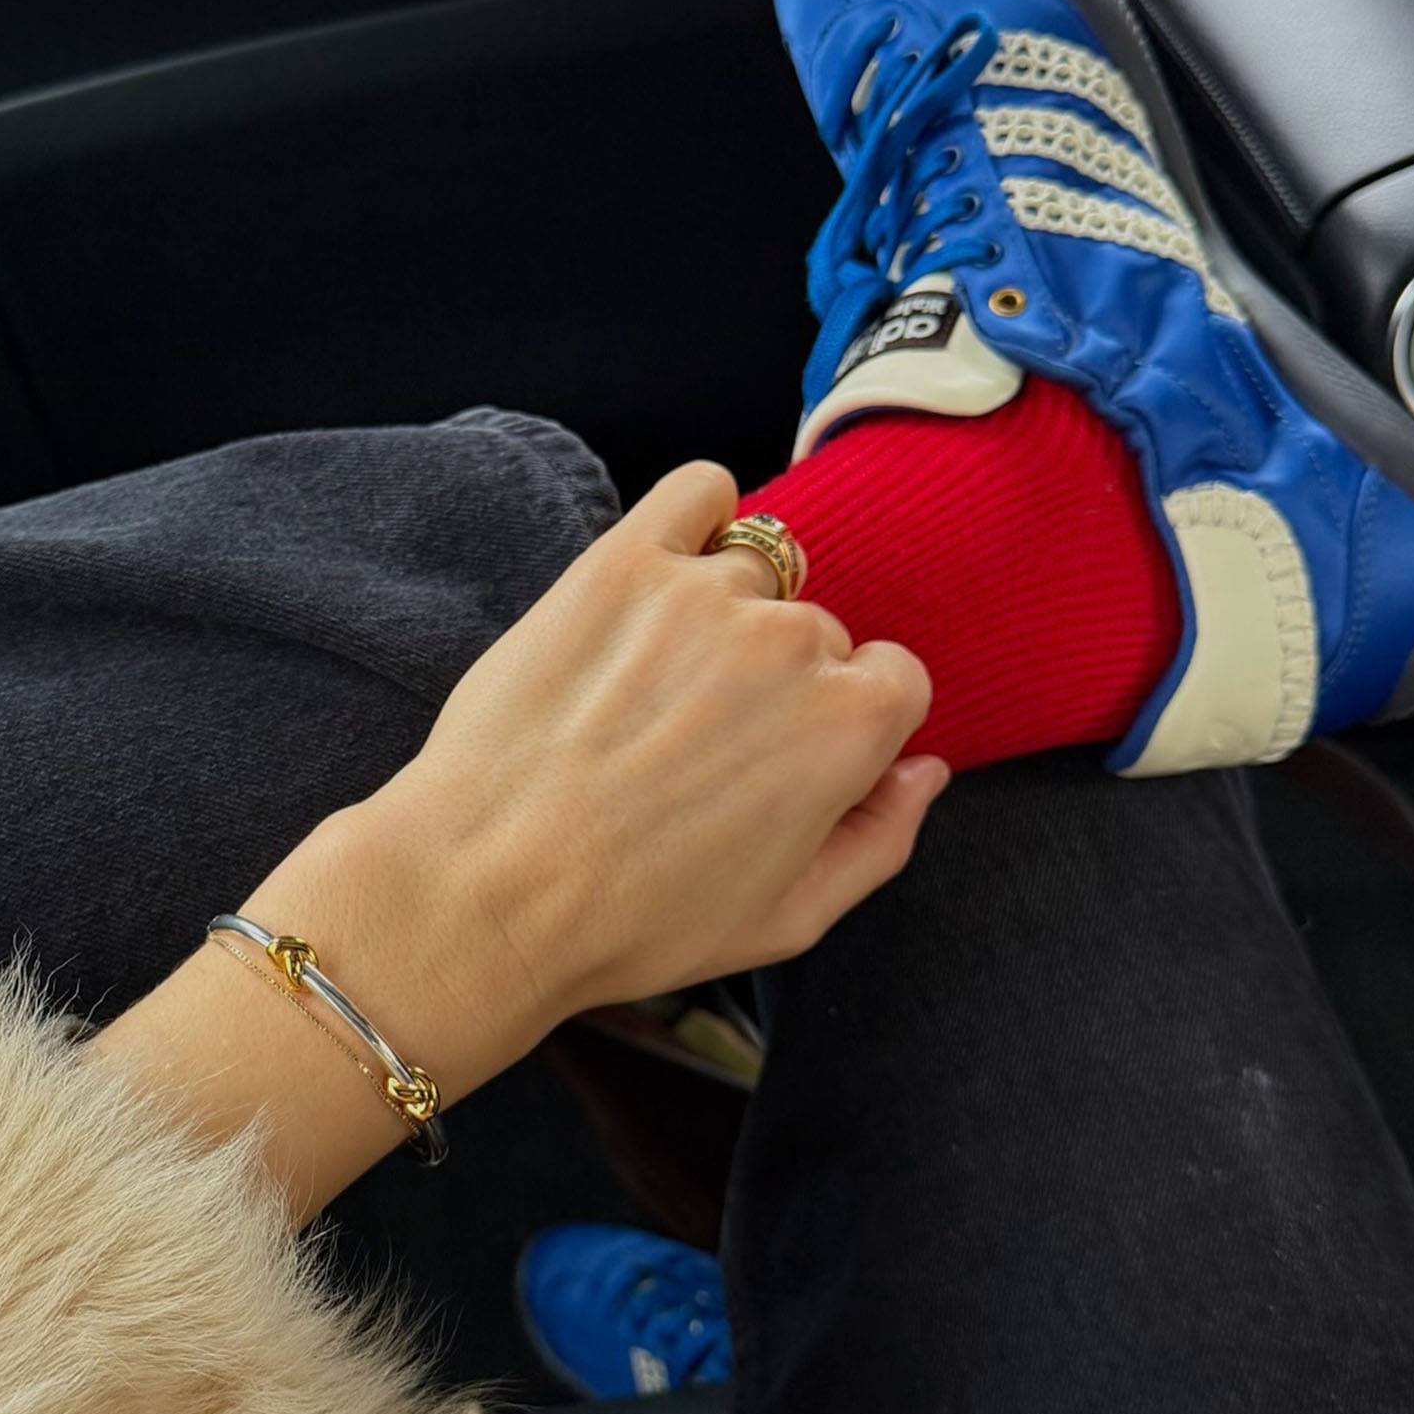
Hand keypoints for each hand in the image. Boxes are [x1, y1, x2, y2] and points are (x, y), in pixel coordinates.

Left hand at [93, 464, 939, 1220]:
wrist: (485, 890)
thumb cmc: (637, 920)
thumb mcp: (790, 918)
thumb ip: (883, 839)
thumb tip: (927, 770)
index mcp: (850, 726)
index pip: (894, 681)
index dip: (849, 726)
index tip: (791, 759)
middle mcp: (791, 641)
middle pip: (819, 634)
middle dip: (780, 682)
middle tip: (702, 744)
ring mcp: (704, 592)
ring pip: (754, 578)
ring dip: (726, 616)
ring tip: (654, 686)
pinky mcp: (622, 561)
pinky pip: (698, 492)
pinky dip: (701, 514)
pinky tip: (669, 567)